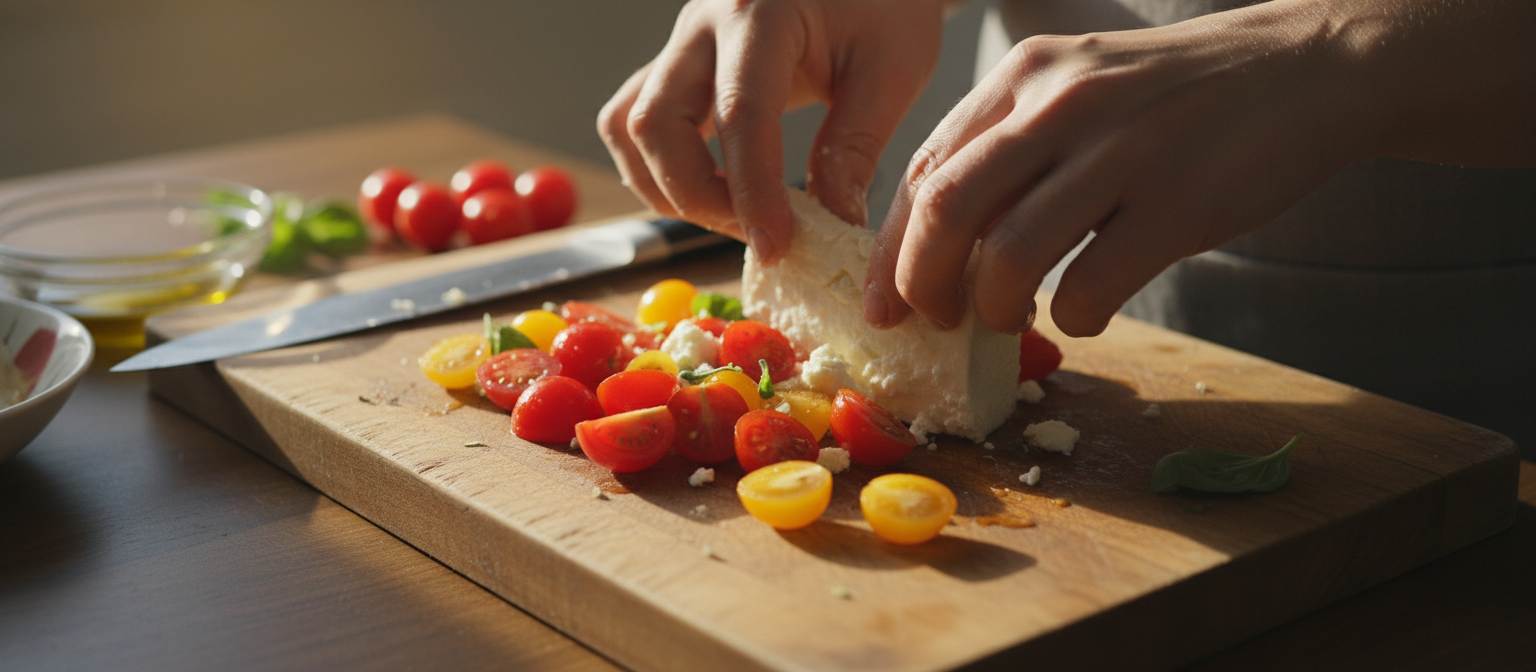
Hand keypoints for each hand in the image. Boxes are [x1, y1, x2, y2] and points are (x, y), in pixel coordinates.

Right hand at [597, 0, 948, 262]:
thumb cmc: (886, 3)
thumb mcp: (892, 70)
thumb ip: (855, 147)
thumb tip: (832, 226)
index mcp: (762, 12)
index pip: (740, 113)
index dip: (751, 190)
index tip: (774, 246)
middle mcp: (703, 22)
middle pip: (655, 123)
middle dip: (697, 197)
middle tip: (759, 235)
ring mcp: (681, 42)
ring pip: (629, 127)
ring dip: (668, 187)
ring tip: (735, 217)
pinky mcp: (676, 63)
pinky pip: (634, 121)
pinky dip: (659, 168)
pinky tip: (715, 190)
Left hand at [865, 0, 1535, 337]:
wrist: (1304, 70)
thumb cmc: (1172, 97)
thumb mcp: (1077, 89)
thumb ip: (1008, 148)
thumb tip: (936, 244)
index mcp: (1024, 77)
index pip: (925, 171)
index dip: (893, 250)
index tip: (884, 302)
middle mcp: (1062, 104)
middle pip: (948, 212)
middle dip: (922, 285)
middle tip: (935, 322)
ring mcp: (1122, 152)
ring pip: (1010, 255)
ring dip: (994, 308)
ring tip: (1009, 320)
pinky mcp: (1177, 204)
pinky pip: (1090, 287)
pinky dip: (1073, 318)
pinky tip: (1087, 311)